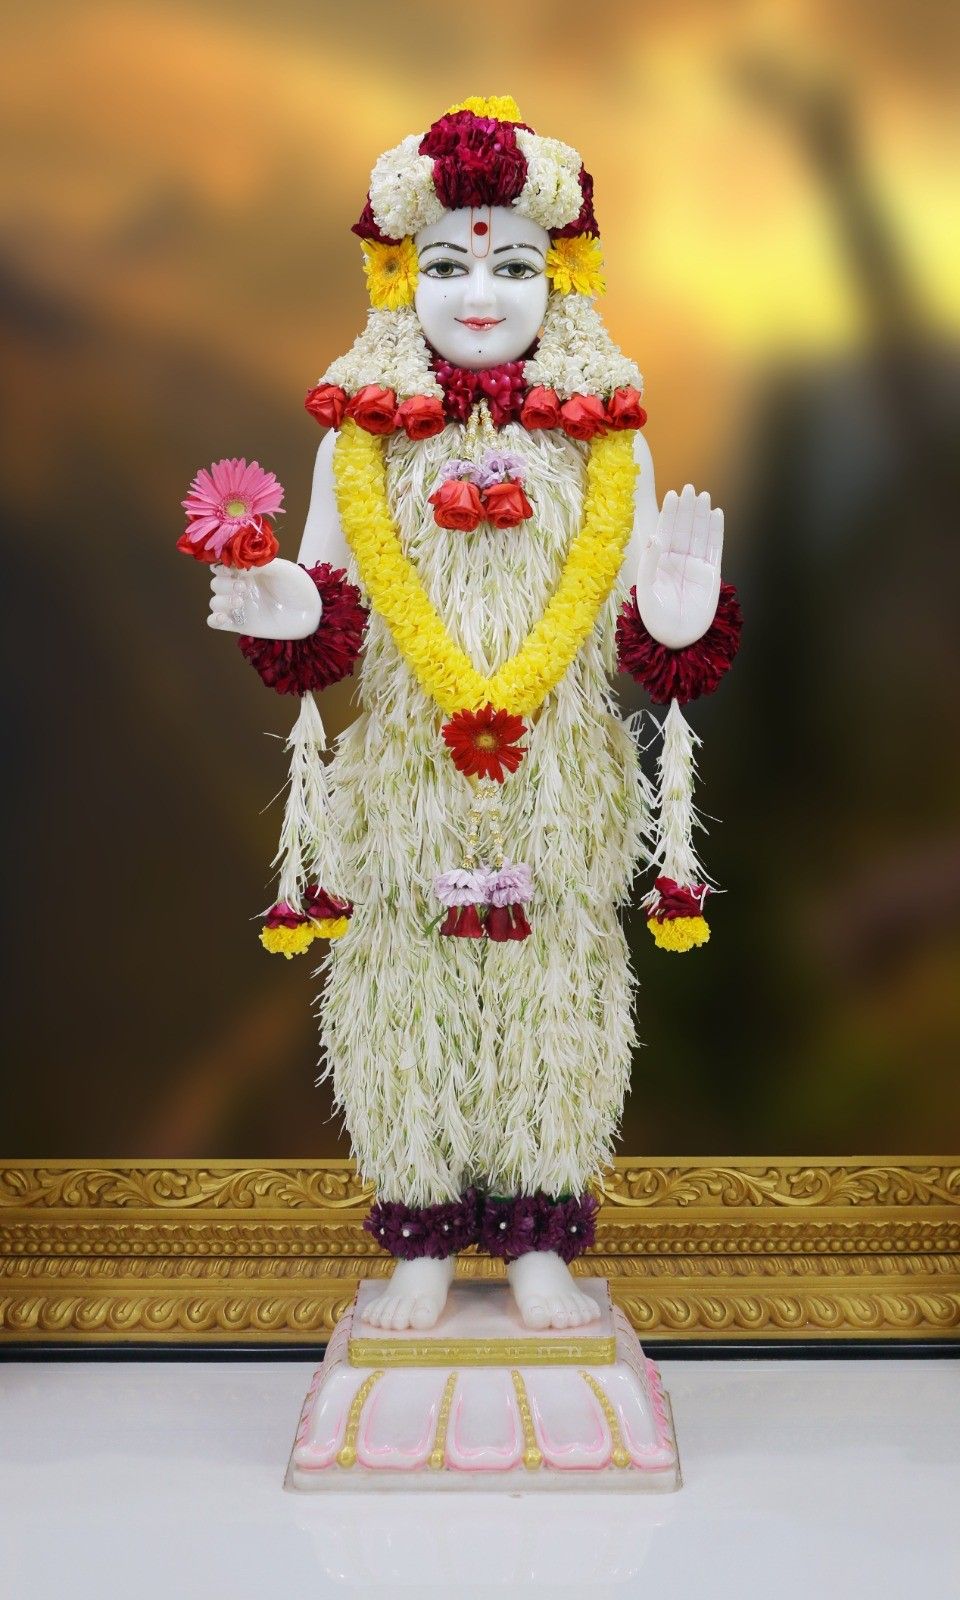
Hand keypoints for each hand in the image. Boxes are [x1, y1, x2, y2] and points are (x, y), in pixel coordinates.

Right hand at [206, 558, 321, 640]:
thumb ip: (261, 565)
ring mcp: (240, 606)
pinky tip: (223, 617)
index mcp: (249, 571)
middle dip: (225, 584)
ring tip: (241, 601)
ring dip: (222, 600)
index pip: (223, 565)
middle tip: (244, 587)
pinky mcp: (240, 624)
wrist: (311, 614)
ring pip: (215, 602)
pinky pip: (216, 622)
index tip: (229, 568)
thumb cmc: (299, 588)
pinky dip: (214, 619)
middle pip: (216, 583)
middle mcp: (241, 587)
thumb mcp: (284, 570)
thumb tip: (238, 565)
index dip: (221, 565)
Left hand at [635, 484, 723, 648]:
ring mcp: (695, 566)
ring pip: (699, 535)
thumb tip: (655, 537)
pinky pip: (714, 548)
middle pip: (683, 529)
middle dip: (686, 509)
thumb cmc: (654, 619)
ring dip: (701, 516)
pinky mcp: (711, 574)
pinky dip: (716, 531)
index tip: (673, 494)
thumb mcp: (645, 590)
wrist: (675, 640)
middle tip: (690, 488)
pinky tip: (716, 514)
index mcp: (659, 563)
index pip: (666, 532)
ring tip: (703, 496)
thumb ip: (650, 563)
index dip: (670, 514)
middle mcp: (677, 562)